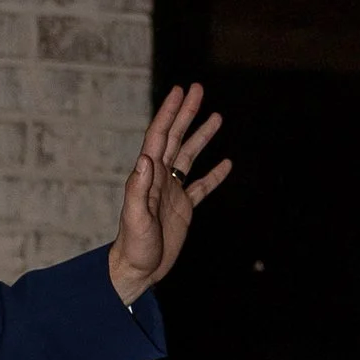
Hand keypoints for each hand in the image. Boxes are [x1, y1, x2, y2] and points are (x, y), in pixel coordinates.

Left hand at [110, 83, 229, 303]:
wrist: (138, 271)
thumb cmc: (133, 247)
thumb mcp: (135, 218)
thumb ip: (137, 189)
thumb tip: (146, 158)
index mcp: (148, 176)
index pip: (159, 137)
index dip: (169, 114)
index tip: (180, 92)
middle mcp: (159, 179)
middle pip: (175, 138)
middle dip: (186, 114)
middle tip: (198, 89)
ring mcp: (171, 192)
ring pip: (189, 157)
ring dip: (201, 137)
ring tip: (217, 117)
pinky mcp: (182, 209)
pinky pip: (200, 187)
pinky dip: (213, 175)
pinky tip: (226, 164)